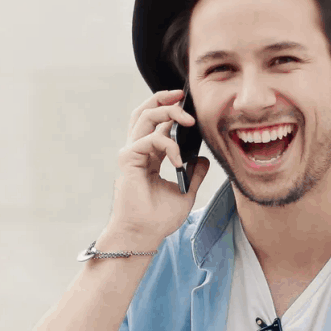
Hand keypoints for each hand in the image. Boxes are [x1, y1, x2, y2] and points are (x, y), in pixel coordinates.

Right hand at [102, 90, 209, 251]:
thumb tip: (203, 158)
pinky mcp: (128, 160)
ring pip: (143, 117)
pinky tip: (178, 160)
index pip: (156, 124)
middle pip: (145, 112)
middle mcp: (138, 152)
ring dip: (166, 112)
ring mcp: (131, 154)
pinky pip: (148, 140)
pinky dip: (166, 145)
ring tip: (187, 119)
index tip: (190, 107)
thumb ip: (194, 173)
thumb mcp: (185, 192)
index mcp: (149, 157)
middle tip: (183, 96)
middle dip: (164, 99)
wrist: (143, 235)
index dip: (170, 110)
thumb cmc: (159, 219)